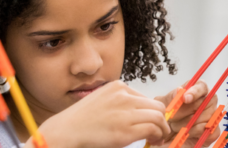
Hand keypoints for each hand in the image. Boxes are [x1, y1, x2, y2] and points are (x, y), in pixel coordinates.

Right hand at [36, 80, 170, 146]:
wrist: (66, 131)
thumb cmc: (81, 122)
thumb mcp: (102, 102)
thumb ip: (120, 104)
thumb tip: (139, 114)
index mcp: (117, 87)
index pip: (146, 98)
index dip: (152, 112)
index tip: (153, 122)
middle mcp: (123, 96)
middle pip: (156, 105)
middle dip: (161, 120)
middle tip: (160, 131)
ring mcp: (125, 112)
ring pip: (158, 116)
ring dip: (162, 129)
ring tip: (159, 137)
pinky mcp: (126, 129)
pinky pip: (153, 128)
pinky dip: (157, 135)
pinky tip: (153, 140)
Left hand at [153, 80, 220, 147]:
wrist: (166, 136)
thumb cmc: (167, 117)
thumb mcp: (163, 106)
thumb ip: (170, 97)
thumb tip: (179, 90)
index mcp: (196, 92)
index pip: (201, 86)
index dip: (195, 91)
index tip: (185, 98)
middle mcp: (207, 102)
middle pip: (203, 102)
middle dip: (184, 111)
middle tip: (171, 117)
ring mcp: (212, 116)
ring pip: (203, 117)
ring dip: (186, 123)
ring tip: (175, 126)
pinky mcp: (214, 131)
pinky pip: (205, 129)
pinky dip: (192, 132)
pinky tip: (184, 133)